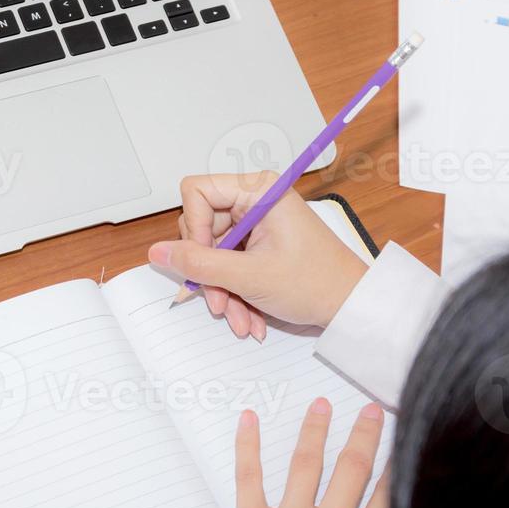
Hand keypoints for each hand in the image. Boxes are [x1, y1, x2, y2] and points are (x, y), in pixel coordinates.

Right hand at [148, 173, 368, 338]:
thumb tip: (158, 252)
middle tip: (219, 301)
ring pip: (213, 251)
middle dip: (209, 270)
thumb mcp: (248, 276)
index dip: (193, 228)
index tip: (203, 260)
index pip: (196, 191)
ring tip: (240, 318)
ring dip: (222, 289)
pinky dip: (234, 291)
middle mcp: (256, 201)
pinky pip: (229, 263)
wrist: (350, 306)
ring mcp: (257, 223)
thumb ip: (198, 263)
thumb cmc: (317, 282)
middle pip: (202, 226)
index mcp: (258, 190)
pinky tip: (248, 316)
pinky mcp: (259, 243)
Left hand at [215, 401, 389, 507]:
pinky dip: (248, 445)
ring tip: (322, 405)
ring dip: (315, 430)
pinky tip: (248, 421)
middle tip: (369, 411)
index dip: (401, 462)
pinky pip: (249, 477)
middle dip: (364, 435)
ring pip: (305, 463)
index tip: (408, 437)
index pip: (390, 495)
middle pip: (352, 468)